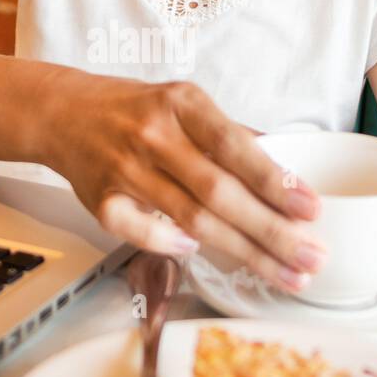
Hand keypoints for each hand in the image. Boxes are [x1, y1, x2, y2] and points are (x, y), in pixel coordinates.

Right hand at [44, 73, 326, 291]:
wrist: (66, 113)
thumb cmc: (136, 111)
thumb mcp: (186, 105)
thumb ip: (232, 136)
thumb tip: (287, 170)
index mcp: (182, 104)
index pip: (235, 147)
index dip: (276, 181)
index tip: (311, 210)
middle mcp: (154, 134)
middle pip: (219, 193)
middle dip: (272, 231)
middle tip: (311, 256)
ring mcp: (124, 168)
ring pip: (190, 219)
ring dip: (243, 251)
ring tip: (284, 272)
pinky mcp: (100, 199)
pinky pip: (138, 231)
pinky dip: (168, 244)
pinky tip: (197, 252)